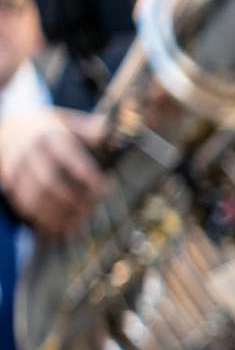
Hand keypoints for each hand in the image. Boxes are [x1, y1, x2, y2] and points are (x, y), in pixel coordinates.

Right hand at [0, 108, 107, 235]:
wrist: (13, 123)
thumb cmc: (52, 128)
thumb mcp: (71, 123)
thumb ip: (92, 130)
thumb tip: (109, 130)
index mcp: (50, 134)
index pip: (68, 154)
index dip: (86, 173)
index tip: (103, 188)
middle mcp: (30, 149)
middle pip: (49, 180)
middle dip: (71, 198)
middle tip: (89, 209)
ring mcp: (15, 165)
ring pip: (32, 195)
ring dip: (55, 213)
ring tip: (75, 223)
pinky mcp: (7, 178)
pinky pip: (20, 201)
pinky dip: (38, 217)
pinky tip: (56, 226)